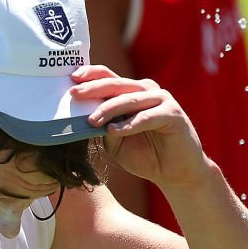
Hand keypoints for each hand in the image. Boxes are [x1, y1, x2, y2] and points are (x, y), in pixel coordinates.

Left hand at [70, 66, 207, 189]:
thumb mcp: (116, 141)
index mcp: (132, 93)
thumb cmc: (145, 155)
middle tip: (75, 94)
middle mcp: (147, 91)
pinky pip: (146, 117)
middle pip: (117, 84)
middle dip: (94, 89)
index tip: (71, 78)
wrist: (176, 173)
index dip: (91, 75)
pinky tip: (115, 130)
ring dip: (109, 109)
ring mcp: (162, 100)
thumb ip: (103, 126)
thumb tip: (82, 117)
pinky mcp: (173, 114)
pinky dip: (130, 124)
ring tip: (92, 121)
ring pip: (130, 99)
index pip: (109, 77)